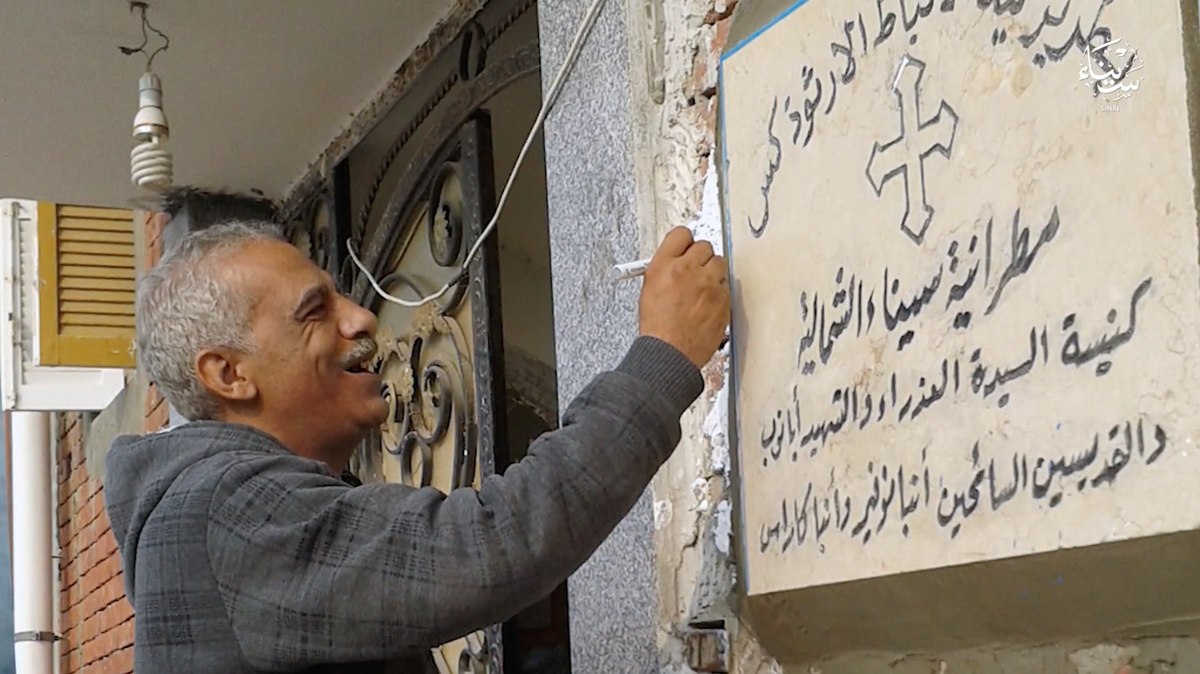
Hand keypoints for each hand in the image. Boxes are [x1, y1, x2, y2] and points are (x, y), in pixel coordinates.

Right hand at [638, 227, 730, 367]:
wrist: (670, 351)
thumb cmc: (658, 327)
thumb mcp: (649, 290)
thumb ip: (664, 270)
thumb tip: (675, 261)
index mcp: (664, 265)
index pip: (681, 234)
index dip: (685, 241)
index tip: (687, 247)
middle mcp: (687, 270)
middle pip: (704, 245)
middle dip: (700, 256)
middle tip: (696, 269)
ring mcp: (708, 283)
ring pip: (719, 262)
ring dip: (712, 271)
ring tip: (702, 288)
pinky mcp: (722, 298)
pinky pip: (725, 284)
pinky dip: (719, 291)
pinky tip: (707, 303)